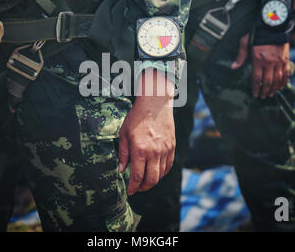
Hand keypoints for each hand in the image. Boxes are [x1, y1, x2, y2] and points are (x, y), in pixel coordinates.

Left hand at [118, 69, 175, 194]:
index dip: (133, 187)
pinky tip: (156, 172)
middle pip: (151, 180)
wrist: (155, 103)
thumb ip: (123, 154)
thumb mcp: (124, 134)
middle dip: (143, 188)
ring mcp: (165, 150)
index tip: (129, 191)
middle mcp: (154, 152)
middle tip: (137, 188)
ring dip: (153, 181)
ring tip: (145, 182)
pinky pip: (169, 166)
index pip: (137, 176)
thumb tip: (121, 170)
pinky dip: (162, 173)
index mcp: (140, 150)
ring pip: (161, 174)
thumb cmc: (137, 117)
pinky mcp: (172, 147)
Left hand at [231, 34, 289, 98]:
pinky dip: (283, 81)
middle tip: (262, 97)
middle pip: (267, 82)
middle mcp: (269, 62)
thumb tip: (233, 67)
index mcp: (258, 60)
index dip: (256, 88)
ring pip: (277, 79)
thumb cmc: (257, 33)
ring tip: (270, 94)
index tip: (254, 95)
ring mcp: (278, 61)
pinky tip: (281, 87)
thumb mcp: (245, 43)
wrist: (273, 25)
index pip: (257, 79)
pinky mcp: (285, 59)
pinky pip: (285, 73)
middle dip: (265, 91)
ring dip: (274, 88)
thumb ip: (240, 56)